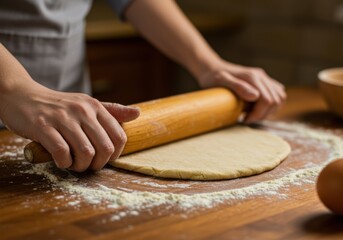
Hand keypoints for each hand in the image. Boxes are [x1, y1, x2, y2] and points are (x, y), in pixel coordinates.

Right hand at [0, 83, 139, 171]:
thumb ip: (112, 111)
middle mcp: (82, 110)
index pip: (119, 136)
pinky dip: (64, 163)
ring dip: (81, 166)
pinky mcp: (43, 127)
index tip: (105, 158)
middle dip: (99, 164)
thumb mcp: (86, 104)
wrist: (22, 96)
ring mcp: (63, 118)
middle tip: (89, 165)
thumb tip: (138, 113)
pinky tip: (61, 161)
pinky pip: (62, 153)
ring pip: (85, 152)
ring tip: (74, 164)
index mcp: (95, 106)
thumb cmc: (58, 106)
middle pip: (104, 148)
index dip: (115, 154)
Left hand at [198, 60, 285, 122]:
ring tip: (253, 115)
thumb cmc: (213, 77)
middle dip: (264, 114)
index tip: (245, 119)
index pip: (267, 100)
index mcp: (253, 77)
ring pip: (280, 97)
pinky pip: (277, 94)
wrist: (211, 68)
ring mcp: (263, 78)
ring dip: (270, 110)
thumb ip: (238, 87)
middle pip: (276, 100)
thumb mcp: (221, 82)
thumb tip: (256, 96)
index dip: (258, 114)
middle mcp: (261, 76)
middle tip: (248, 119)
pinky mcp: (263, 81)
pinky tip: (257, 109)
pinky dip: (272, 105)